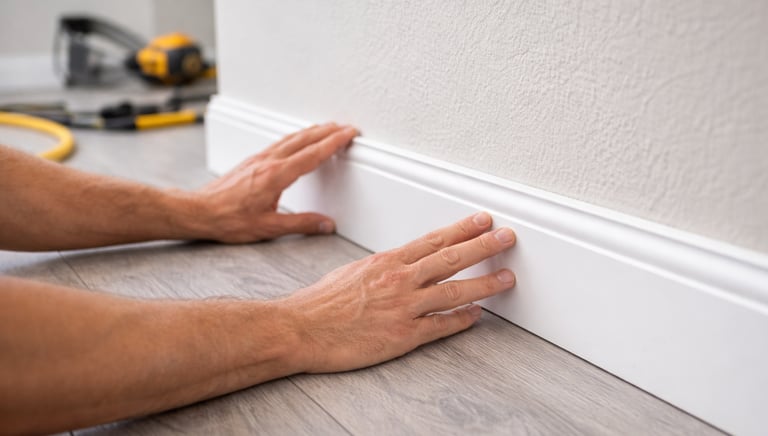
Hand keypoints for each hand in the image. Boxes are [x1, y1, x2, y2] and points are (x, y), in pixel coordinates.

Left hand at [195, 123, 356, 242]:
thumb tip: (325, 224)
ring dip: (312, 131)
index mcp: (276, 176)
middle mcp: (268, 161)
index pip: (312, 155)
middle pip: (304, 139)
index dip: (333, 143)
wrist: (200, 211)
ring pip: (291, 137)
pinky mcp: (252, 160)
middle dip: (327, 131)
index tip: (348, 134)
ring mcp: (259, 158)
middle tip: (345, 128)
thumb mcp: (269, 227)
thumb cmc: (228, 219)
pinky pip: (280, 142)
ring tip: (327, 129)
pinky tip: (298, 140)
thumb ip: (301, 225)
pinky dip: (296, 137)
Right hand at [282, 212, 516, 372]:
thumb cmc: (320, 302)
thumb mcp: (353, 271)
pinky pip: (440, 325)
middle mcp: (400, 280)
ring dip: (484, 283)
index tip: (483, 221)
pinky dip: (461, 319)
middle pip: (451, 258)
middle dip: (483, 246)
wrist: (301, 328)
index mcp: (387, 261)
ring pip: (453, 290)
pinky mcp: (402, 335)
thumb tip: (400, 265)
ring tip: (506, 277)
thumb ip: (382, 268)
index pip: (434, 240)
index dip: (462, 229)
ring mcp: (403, 307)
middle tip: (508, 237)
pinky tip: (476, 314)